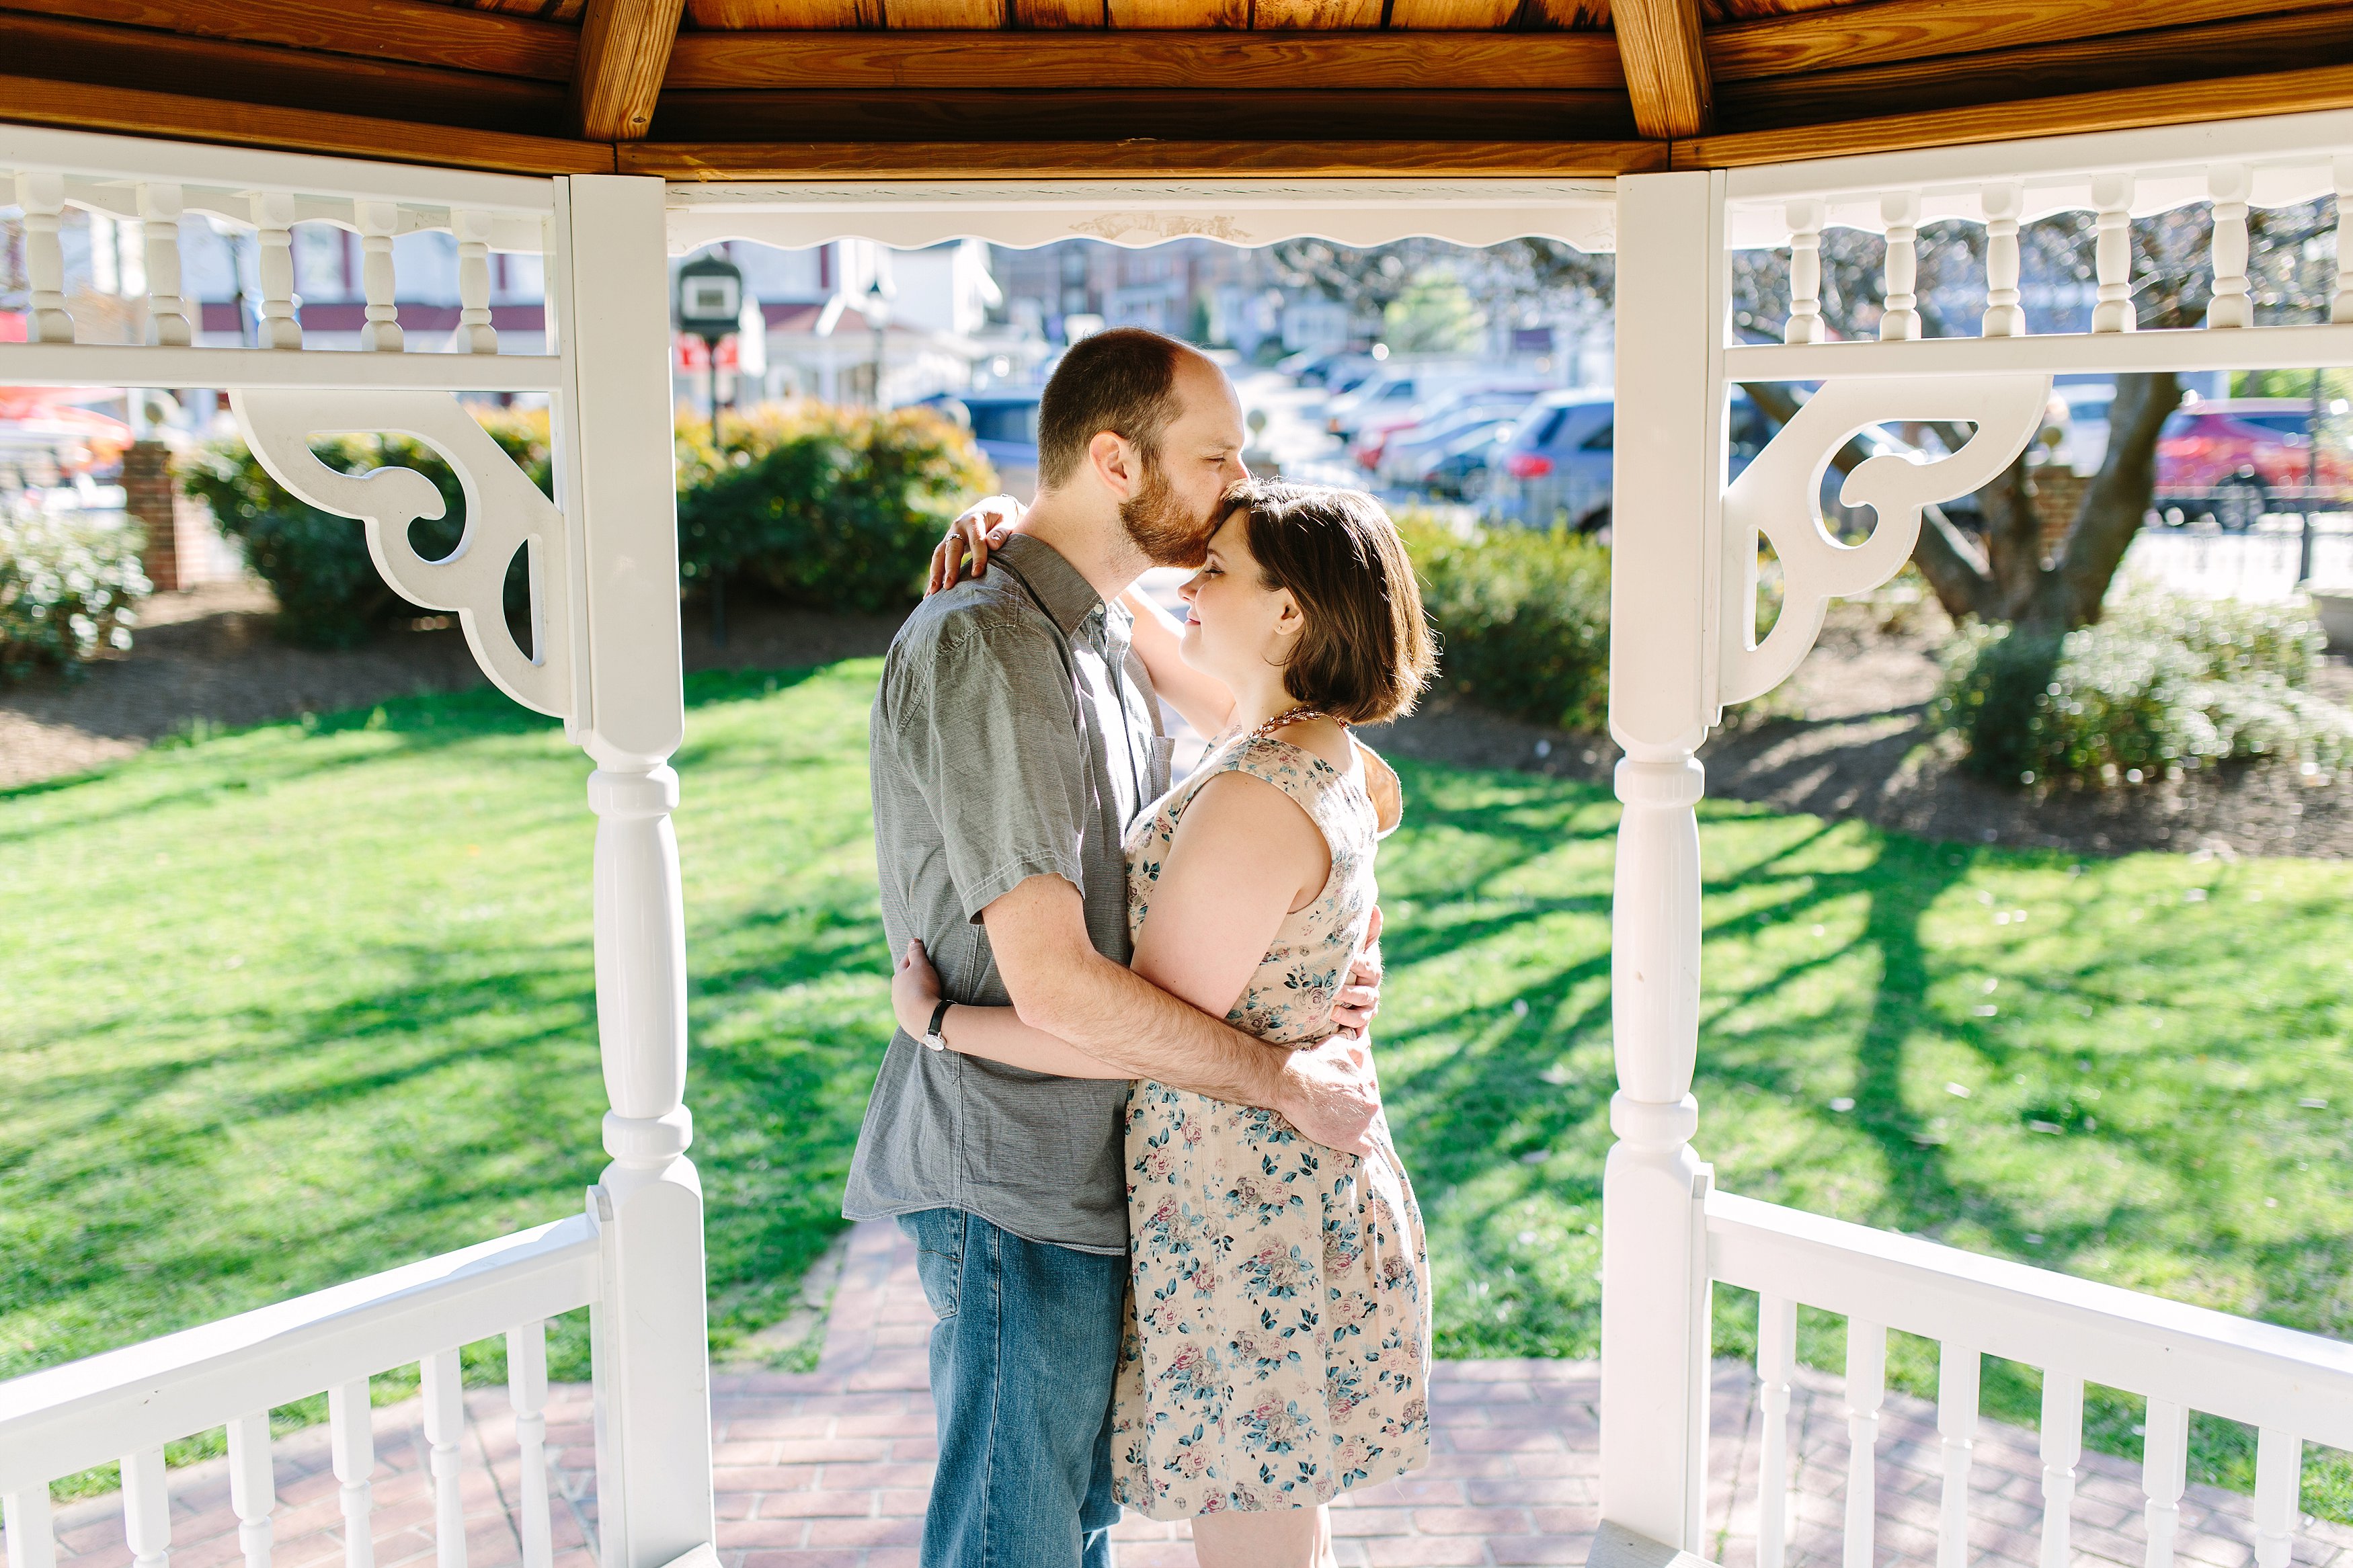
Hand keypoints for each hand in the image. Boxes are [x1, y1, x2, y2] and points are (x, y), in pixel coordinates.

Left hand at [893, 938, 943, 1038]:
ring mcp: (899, 1008)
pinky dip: (916, 1007)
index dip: (913, 956)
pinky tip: (922, 1008)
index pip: (905, 962)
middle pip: (903, 981)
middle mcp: (895, 993)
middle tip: (922, 973)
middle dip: (911, 976)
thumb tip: (912, 940)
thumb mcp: (921, 965)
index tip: (919, 953)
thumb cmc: (923, 988)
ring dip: (912, 993)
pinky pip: (911, 1011)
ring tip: (923, 992)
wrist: (925, 1018)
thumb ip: (916, 952)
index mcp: (897, 978)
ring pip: (905, 997)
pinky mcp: (906, 1021)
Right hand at [927, 495, 1026, 594]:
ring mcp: (950, 535)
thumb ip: (1001, 533)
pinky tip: (929, 593)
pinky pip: (938, 560)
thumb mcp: (1007, 521)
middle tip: (949, 585)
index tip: (977, 573)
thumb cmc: (1003, 518)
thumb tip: (993, 544)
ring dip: (936, 573)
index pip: (976, 541)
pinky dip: (934, 576)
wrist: (991, 508)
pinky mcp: (947, 544)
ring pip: (939, 554)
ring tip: (933, 593)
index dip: (977, 557)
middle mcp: (958, 527)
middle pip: (952, 548)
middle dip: (950, 567)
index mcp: (974, 520)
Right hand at [1274, 1030, 1382, 1156]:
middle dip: (1354, 1111)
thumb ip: (1355, 1047)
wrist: (1292, 1084)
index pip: (1367, 1091)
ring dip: (1354, 1128)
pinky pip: (1366, 1150)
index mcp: (1367, 1085)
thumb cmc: (1314, 1064)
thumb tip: (1365, 1044)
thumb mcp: (1338, 1046)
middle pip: (1366, 1111)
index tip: (1341, 1097)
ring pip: (1364, 1129)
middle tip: (1335, 1111)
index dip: (1354, 1094)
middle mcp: (1369, 1105)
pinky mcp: (1349, 1141)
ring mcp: (1360, 1125)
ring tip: (1336, 1126)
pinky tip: (1357, 1148)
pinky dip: (1363, 1150)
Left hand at [1329, 904, 1382, 1032]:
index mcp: (1371, 969)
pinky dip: (1348, 1022)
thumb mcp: (1360, 946)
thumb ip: (1368, 930)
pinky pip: (1359, 1025)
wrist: (1352, 990)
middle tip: (1333, 989)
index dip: (1358, 963)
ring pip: (1363, 1009)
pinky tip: (1334, 1017)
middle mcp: (1372, 988)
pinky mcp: (1362, 1020)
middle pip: (1365, 991)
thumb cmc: (1354, 963)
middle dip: (1350, 990)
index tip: (1346, 960)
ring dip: (1348, 1010)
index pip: (1368, 966)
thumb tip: (1375, 907)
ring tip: (1332, 1007)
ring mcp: (1368, 1006)